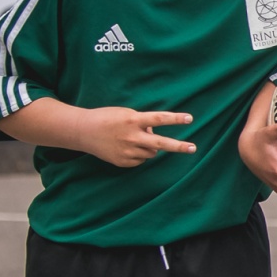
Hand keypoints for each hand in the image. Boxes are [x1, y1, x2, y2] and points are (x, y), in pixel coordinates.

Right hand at [77, 106, 195, 166]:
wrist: (83, 131)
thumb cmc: (108, 118)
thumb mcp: (126, 114)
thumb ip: (143, 123)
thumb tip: (156, 134)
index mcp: (133, 121)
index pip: (159, 119)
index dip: (175, 119)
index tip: (190, 118)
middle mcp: (132, 137)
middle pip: (160, 144)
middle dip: (178, 146)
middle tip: (193, 148)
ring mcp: (127, 151)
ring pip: (151, 153)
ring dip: (150, 147)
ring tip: (135, 139)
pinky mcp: (123, 162)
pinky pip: (141, 160)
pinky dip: (139, 154)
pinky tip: (126, 147)